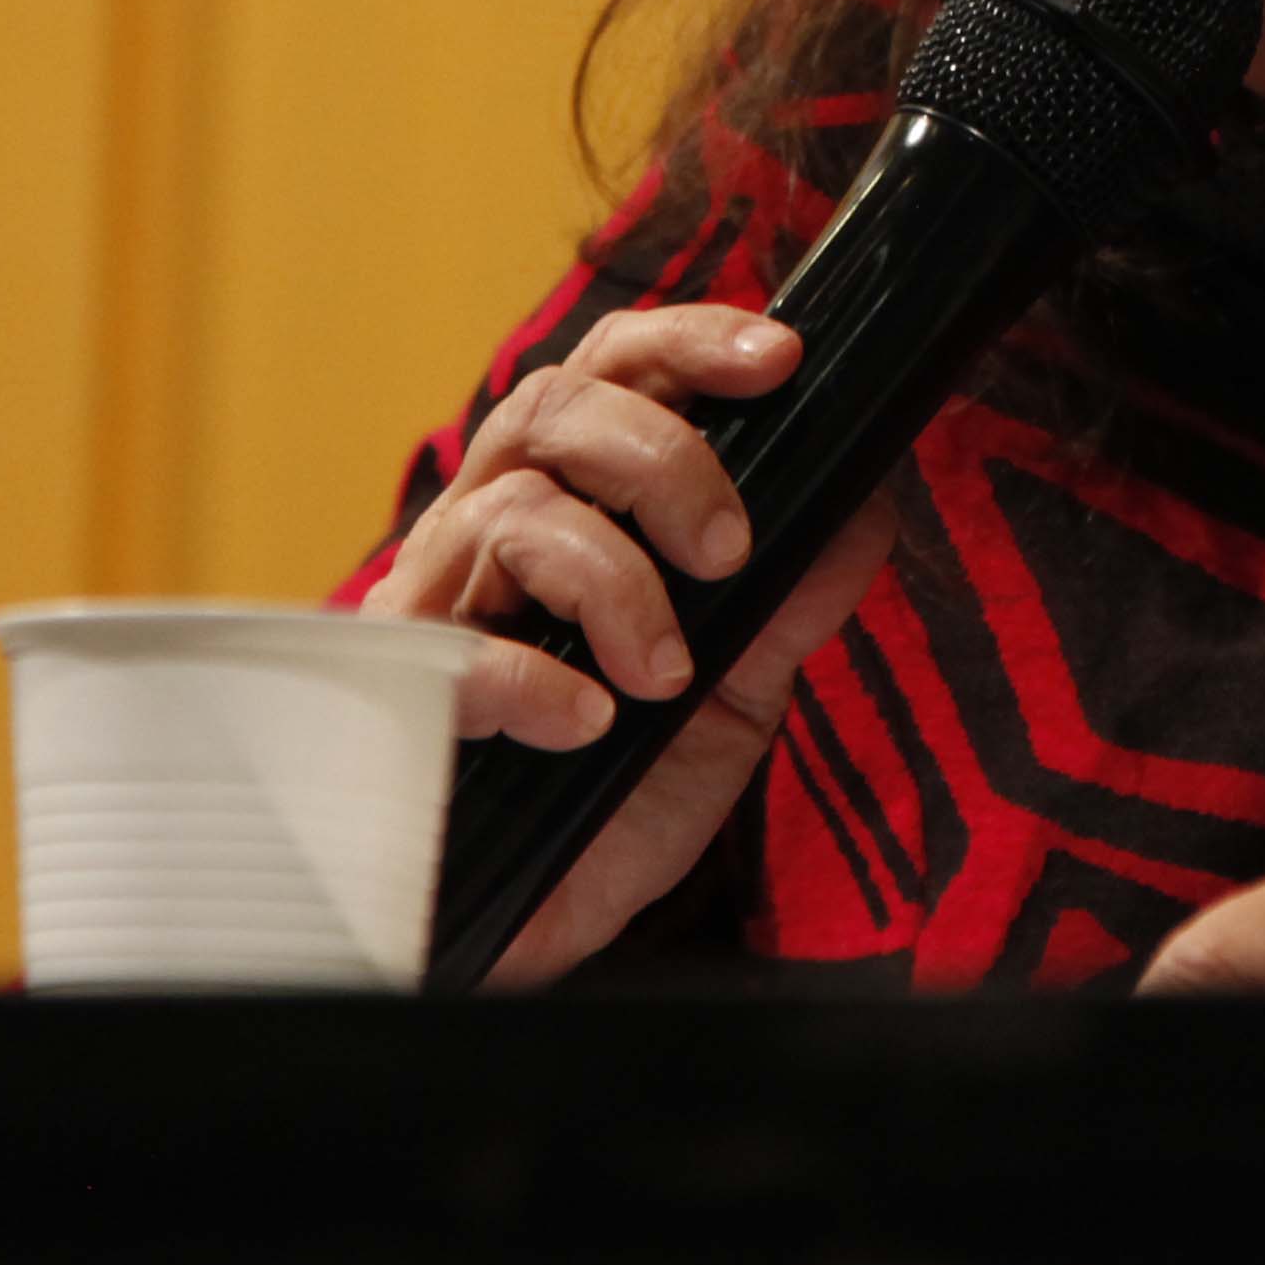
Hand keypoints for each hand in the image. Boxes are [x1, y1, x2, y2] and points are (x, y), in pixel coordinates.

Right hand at [358, 304, 899, 987]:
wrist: (542, 921)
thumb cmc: (623, 783)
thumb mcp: (737, 687)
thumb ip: (791, 596)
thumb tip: (865, 506)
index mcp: (571, 496)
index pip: (614, 370)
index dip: (690, 342)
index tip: (780, 360)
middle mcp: (491, 523)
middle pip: (552, 407)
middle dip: (661, 458)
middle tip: (728, 550)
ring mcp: (438, 601)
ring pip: (513, 512)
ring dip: (616, 583)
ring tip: (665, 675)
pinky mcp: (399, 696)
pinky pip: (453, 649)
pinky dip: (535, 679)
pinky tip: (589, 724)